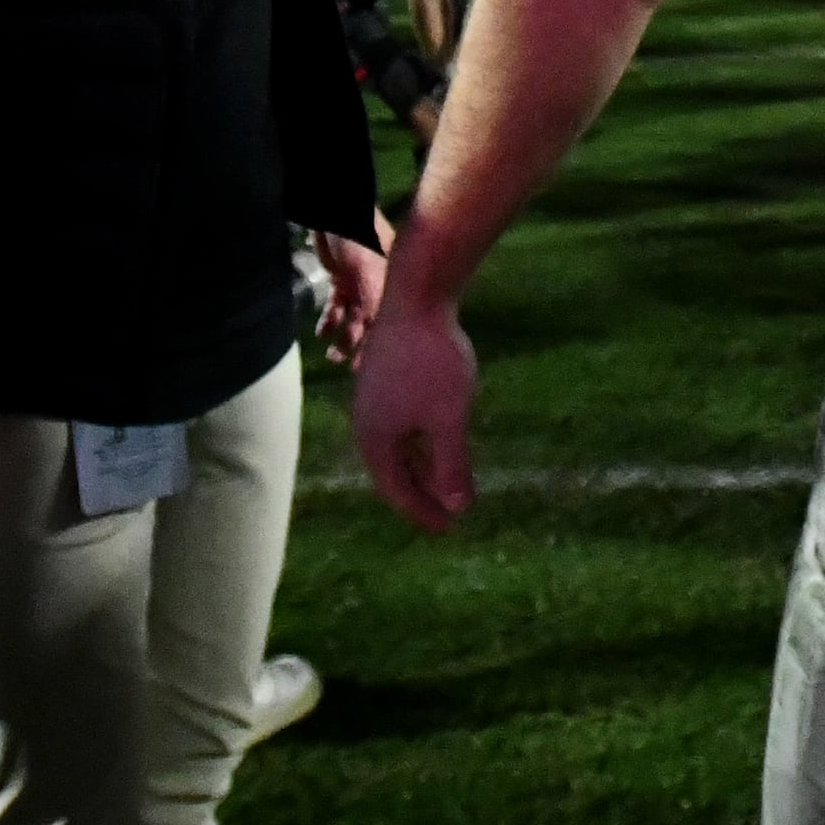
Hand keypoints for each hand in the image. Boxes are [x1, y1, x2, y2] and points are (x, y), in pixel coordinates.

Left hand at [314, 222, 388, 367]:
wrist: (333, 209)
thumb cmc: (356, 235)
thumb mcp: (368, 266)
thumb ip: (374, 297)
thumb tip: (378, 330)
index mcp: (392, 283)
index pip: (390, 319)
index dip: (382, 342)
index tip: (374, 365)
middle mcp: (379, 286)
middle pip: (372, 323)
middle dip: (362, 345)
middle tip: (351, 368)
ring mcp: (359, 283)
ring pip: (353, 318)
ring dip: (343, 338)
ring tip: (333, 356)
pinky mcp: (341, 279)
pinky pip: (337, 306)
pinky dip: (329, 321)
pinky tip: (322, 332)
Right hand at [352, 288, 480, 533]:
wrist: (418, 296)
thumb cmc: (433, 361)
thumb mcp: (449, 419)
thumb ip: (451, 466)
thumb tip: (458, 508)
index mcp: (375, 439)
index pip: (395, 490)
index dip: (423, 512)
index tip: (450, 528)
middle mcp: (366, 422)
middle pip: (393, 471)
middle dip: (422, 493)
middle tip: (450, 512)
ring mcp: (373, 399)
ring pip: (398, 446)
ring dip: (423, 466)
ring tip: (450, 481)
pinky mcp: (385, 378)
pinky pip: (401, 424)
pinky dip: (422, 439)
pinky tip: (443, 436)